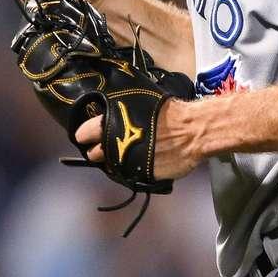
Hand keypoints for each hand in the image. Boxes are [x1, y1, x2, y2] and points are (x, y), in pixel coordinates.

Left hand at [73, 97, 203, 179]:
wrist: (193, 131)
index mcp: (109, 124)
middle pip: (94, 153)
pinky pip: (130, 174)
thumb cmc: (170, 111)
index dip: (87, 133)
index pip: (83, 133)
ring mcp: (125, 163)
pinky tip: (143, 161)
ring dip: (116, 160)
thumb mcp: (140, 100)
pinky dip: (133, 168)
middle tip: (112, 145)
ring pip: (111, 166)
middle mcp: (112, 145)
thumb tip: (113, 113)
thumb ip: (122, 110)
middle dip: (100, 150)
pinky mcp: (138, 176)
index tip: (91, 134)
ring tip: (129, 153)